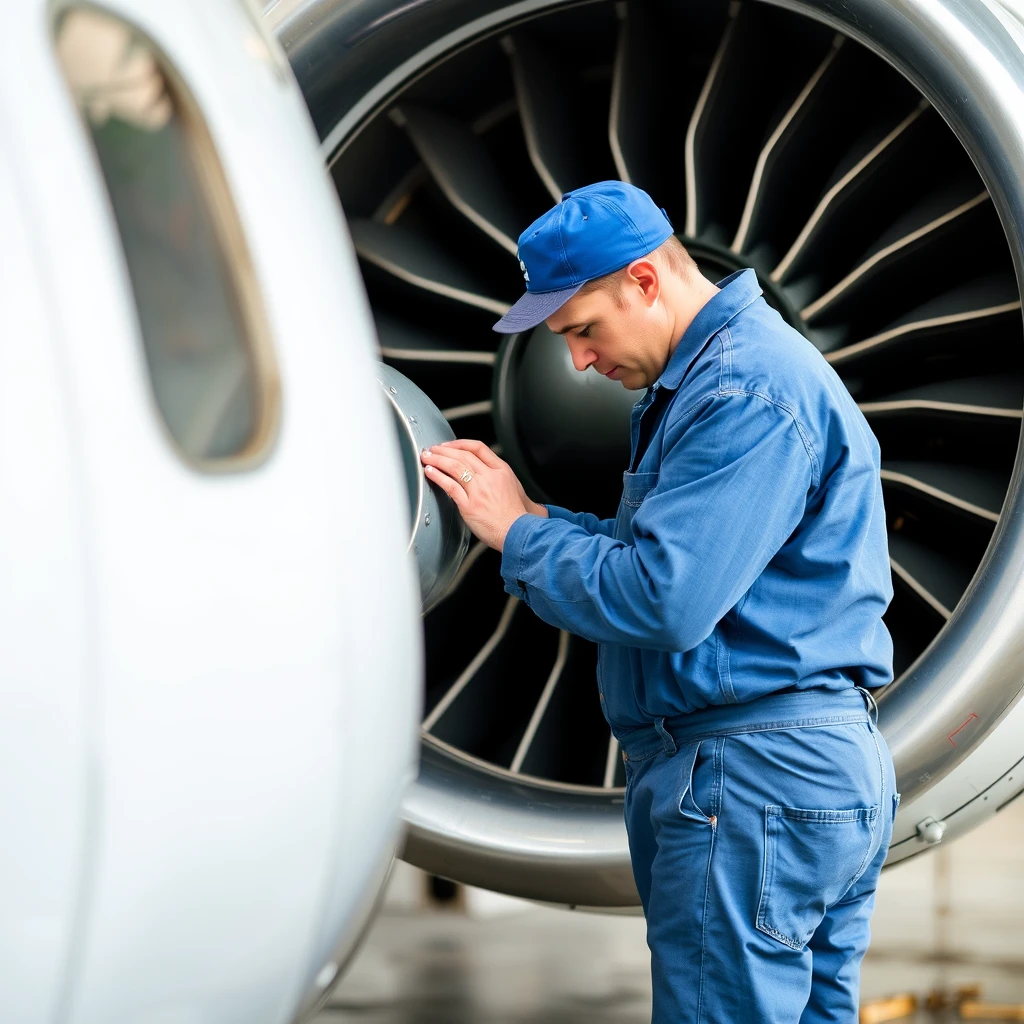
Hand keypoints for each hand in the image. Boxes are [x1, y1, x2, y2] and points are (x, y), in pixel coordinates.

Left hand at [419, 439, 545, 550]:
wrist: (519, 533)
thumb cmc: (518, 515)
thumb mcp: (514, 487)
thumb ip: (497, 477)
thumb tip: (483, 472)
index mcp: (501, 470)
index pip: (478, 448)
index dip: (460, 444)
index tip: (449, 445)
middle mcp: (490, 477)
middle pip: (463, 455)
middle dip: (444, 450)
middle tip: (432, 449)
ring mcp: (479, 490)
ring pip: (454, 467)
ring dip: (437, 460)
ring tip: (426, 457)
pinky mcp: (469, 505)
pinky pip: (450, 486)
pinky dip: (438, 476)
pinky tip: (430, 472)